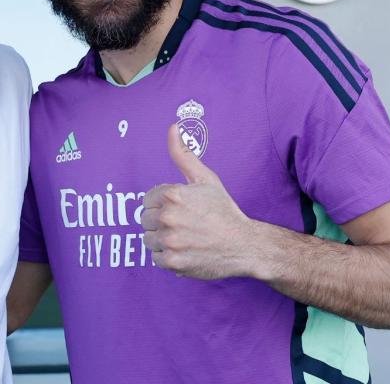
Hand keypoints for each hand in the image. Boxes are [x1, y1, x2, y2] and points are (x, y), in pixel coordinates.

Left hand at [141, 124, 255, 279]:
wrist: (244, 244)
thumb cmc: (222, 210)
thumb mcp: (205, 179)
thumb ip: (183, 154)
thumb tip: (172, 126)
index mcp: (172, 194)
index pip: (147, 199)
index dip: (162, 204)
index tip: (180, 209)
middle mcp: (168, 217)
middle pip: (145, 219)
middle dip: (160, 221)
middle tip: (184, 224)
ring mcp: (170, 241)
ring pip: (148, 239)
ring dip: (162, 240)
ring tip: (184, 237)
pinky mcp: (172, 262)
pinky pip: (155, 258)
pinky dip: (167, 256)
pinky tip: (185, 250)